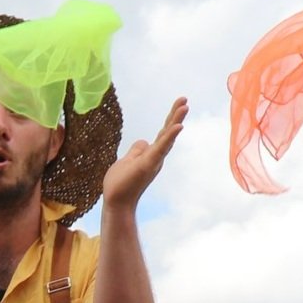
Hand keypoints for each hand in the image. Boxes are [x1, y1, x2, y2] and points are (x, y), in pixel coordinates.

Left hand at [101, 96, 187, 211]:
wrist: (117, 202)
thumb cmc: (120, 184)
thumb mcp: (127, 161)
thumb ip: (136, 150)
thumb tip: (144, 141)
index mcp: (151, 154)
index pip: (162, 133)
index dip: (171, 119)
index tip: (180, 103)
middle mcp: (156, 157)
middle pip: (167, 131)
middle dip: (176, 114)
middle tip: (185, 99)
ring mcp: (153, 161)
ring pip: (166, 137)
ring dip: (176, 121)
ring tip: (185, 107)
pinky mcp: (148, 165)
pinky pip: (160, 148)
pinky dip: (169, 137)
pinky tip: (178, 126)